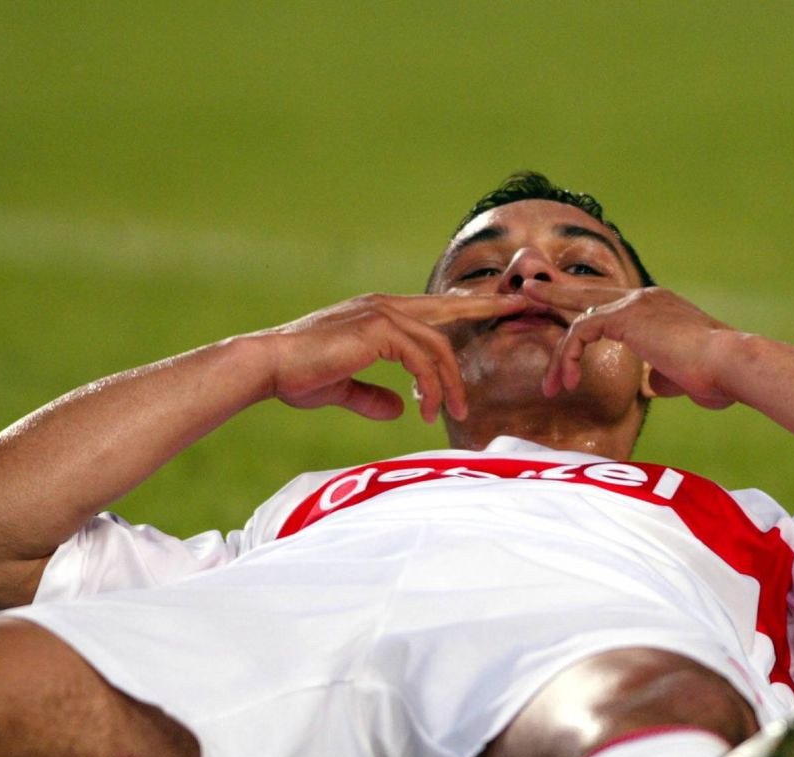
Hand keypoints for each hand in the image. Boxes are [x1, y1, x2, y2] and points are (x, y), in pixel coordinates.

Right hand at [262, 292, 525, 422]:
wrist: (268, 367)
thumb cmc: (298, 376)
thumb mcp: (341, 388)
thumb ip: (371, 396)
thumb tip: (396, 410)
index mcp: (378, 314)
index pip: (432, 310)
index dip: (467, 307)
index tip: (499, 305)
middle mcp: (384, 306)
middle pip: (447, 310)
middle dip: (487, 308)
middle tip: (525, 307)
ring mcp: (381, 315)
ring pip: (437, 346)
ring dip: (449, 383)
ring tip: (453, 413)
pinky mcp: (377, 330)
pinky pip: (420, 360)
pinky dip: (429, 387)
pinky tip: (425, 410)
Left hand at [521, 281, 737, 408]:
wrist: (730, 365)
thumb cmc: (717, 376)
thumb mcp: (684, 376)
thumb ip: (663, 374)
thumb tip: (652, 383)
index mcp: (658, 307)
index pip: (612, 304)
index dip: (585, 311)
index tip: (564, 323)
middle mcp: (644, 297)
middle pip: (588, 292)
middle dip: (554, 293)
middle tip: (526, 292)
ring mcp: (634, 303)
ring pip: (578, 319)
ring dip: (559, 356)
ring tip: (550, 387)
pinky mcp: (625, 317)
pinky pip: (579, 331)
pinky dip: (568, 356)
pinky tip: (569, 381)